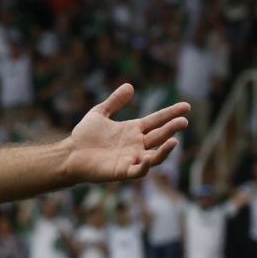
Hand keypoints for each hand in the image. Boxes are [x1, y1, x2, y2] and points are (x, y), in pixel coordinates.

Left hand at [61, 85, 188, 184]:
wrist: (69, 155)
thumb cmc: (84, 136)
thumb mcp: (99, 113)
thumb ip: (114, 101)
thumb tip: (130, 86)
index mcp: (133, 130)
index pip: (157, 120)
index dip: (171, 113)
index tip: (187, 106)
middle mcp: (136, 144)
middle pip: (159, 136)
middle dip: (172, 129)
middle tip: (184, 121)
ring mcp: (131, 158)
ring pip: (155, 156)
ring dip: (165, 149)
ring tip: (175, 140)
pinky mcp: (123, 171)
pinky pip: (139, 171)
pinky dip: (145, 166)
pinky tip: (148, 159)